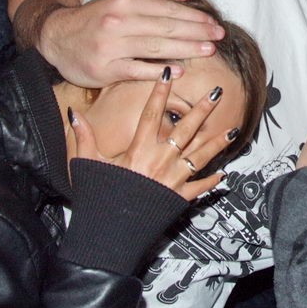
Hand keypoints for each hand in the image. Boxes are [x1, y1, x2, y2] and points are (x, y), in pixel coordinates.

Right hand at [35, 0, 225, 86]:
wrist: (54, 37)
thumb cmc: (93, 20)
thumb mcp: (119, 1)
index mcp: (124, 2)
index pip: (166, 9)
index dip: (193, 16)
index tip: (214, 23)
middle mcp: (119, 21)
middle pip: (165, 26)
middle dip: (196, 31)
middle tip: (219, 37)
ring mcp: (112, 45)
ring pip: (155, 46)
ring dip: (185, 48)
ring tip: (207, 50)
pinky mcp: (106, 68)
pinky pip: (137, 69)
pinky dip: (158, 70)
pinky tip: (177, 70)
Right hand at [69, 68, 237, 200]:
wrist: (110, 232)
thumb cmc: (98, 198)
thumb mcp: (88, 164)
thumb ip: (85, 138)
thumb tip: (73, 114)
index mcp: (139, 150)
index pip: (152, 113)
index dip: (160, 92)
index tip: (168, 74)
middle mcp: (161, 160)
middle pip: (186, 129)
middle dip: (203, 110)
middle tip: (216, 94)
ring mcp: (173, 178)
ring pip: (201, 155)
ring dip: (217, 142)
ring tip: (232, 130)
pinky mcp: (179, 197)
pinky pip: (199, 187)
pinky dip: (211, 181)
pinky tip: (223, 174)